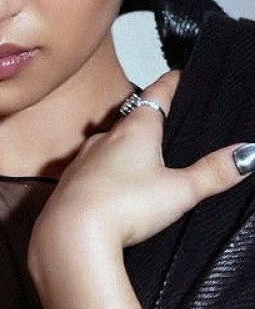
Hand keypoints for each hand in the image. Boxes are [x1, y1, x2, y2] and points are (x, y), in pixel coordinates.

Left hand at [30, 71, 249, 254]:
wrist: (72, 233)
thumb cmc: (124, 206)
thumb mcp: (179, 191)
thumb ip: (212, 173)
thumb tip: (247, 153)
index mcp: (135, 129)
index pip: (156, 93)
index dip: (170, 83)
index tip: (178, 75)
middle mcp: (106, 136)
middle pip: (130, 116)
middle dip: (148, 116)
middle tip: (164, 115)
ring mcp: (85, 157)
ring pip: (108, 140)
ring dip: (124, 143)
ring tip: (141, 153)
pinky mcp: (71, 180)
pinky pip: (91, 165)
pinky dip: (105, 168)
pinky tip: (111, 183)